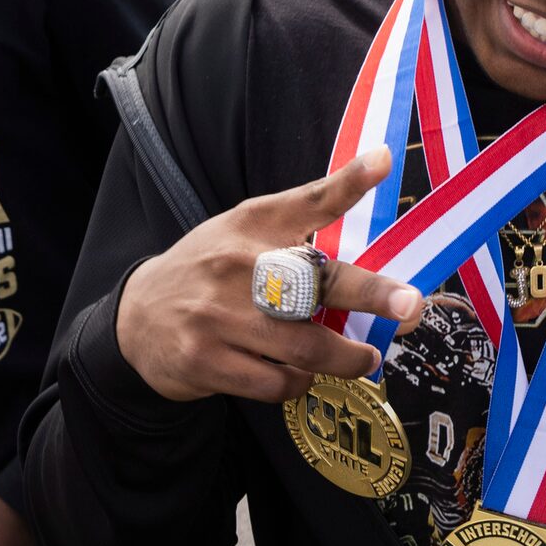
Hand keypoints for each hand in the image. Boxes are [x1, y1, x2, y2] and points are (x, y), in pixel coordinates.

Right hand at [115, 148, 421, 403]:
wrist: (136, 316)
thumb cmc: (211, 268)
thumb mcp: (249, 226)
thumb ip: (313, 205)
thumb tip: (380, 162)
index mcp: (251, 227)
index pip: (306, 200)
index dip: (347, 182)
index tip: (384, 162)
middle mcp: (235, 268)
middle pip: (313, 283)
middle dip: (369, 295)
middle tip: (408, 309)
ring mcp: (217, 317)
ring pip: (302, 347)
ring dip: (343, 359)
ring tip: (361, 358)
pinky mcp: (205, 362)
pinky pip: (274, 383)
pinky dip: (297, 383)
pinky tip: (298, 374)